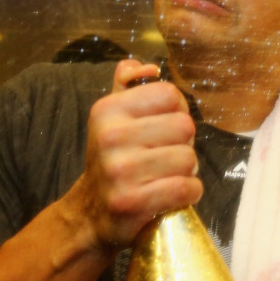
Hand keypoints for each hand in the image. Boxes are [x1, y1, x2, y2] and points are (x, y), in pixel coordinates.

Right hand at [68, 59, 202, 250]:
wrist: (90, 213)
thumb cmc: (112, 161)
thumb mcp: (112, 119)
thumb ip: (128, 86)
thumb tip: (146, 67)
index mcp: (107, 111)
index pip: (169, 95)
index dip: (176, 111)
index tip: (164, 129)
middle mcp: (110, 137)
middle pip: (184, 126)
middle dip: (183, 144)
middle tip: (166, 156)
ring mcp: (120, 171)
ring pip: (188, 159)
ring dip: (187, 171)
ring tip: (167, 176)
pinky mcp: (132, 202)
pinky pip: (185, 188)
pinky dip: (189, 193)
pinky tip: (173, 195)